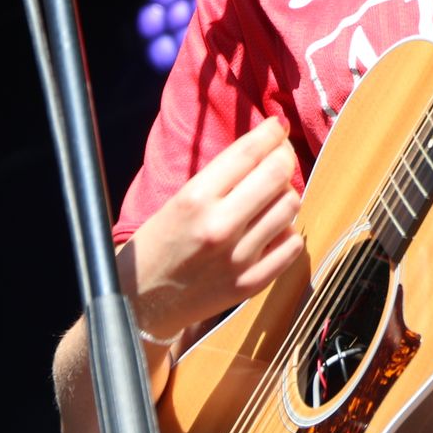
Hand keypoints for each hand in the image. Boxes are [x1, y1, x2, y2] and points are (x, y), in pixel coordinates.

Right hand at [124, 116, 304, 339]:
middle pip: (278, 174)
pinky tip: (271, 230)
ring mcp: (238, 258)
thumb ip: (221, 176)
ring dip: (285, 195)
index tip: (277, 127)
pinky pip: (292, 246)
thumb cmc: (157, 245)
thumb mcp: (178, 200)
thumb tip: (265, 143)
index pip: (249, 152)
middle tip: (279, 157)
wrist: (140, 305)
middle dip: (284, 157)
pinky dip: (287, 232)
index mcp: (194, 199)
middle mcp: (218, 227)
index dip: (272, 132)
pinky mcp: (250, 284)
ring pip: (290, 206)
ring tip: (270, 197)